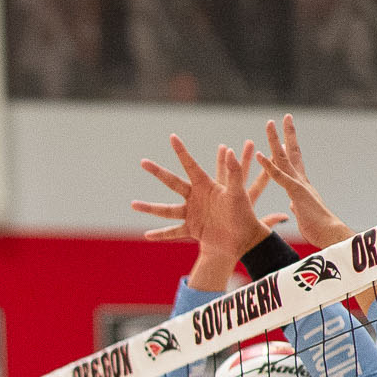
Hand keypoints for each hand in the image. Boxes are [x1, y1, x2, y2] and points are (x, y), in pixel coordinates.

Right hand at [132, 135, 284, 255]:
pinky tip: (146, 235)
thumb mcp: (238, 193)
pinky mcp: (192, 229)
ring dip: (149, 207)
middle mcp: (196, 197)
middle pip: (172, 182)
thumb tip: (229, 150)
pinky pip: (173, 232)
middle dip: (157, 172)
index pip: (191, 165)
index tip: (172, 136)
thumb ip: (234, 172)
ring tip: (132, 204)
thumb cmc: (244, 214)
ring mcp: (192, 213)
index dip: (181, 151)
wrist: (244, 239)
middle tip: (143, 162)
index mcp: (206, 185)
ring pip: (166, 210)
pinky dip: (160, 234)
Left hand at [255, 114, 350, 249]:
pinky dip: (269, 166)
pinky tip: (259, 154)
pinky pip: (280, 177)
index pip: (294, 161)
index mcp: (301, 186)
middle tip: (283, 116)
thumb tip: (292, 202)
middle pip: (291, 152)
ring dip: (275, 140)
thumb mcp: (303, 214)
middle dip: (286, 134)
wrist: (330, 236)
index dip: (289, 147)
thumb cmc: (317, 229)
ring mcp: (299, 185)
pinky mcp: (297, 193)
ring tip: (269, 123)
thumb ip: (297, 204)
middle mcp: (301, 181)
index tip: (285, 134)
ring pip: (284, 158)